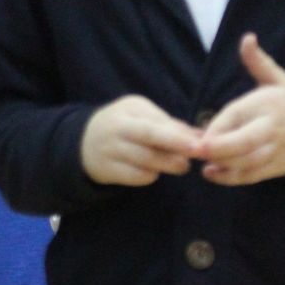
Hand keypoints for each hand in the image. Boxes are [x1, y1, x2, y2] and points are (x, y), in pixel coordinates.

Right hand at [80, 97, 199, 186]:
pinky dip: (149, 175)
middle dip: (176, 144)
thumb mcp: (142, 117)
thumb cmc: (124, 128)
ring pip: (145, 158)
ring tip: (181, 167)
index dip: (180, 133)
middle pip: (150, 135)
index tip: (200, 142)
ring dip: (167, 164)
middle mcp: (119, 126)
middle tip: (196, 153)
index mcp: (131, 108)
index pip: (158, 120)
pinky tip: (155, 173)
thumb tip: (200, 135)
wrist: (83, 143)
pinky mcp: (107, 168)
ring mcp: (111, 148)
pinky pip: (135, 175)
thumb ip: (169, 125)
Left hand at [197, 35, 284, 185]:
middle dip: (221, 147)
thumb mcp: (276, 79)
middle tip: (197, 150)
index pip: (238, 115)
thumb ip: (258, 62)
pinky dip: (230, 178)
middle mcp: (272, 128)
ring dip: (223, 164)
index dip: (218, 126)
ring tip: (201, 163)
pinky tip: (211, 173)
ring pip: (248, 162)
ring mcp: (275, 150)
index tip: (199, 134)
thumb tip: (247, 38)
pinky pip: (251, 176)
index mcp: (268, 105)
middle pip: (246, 141)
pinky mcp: (275, 168)